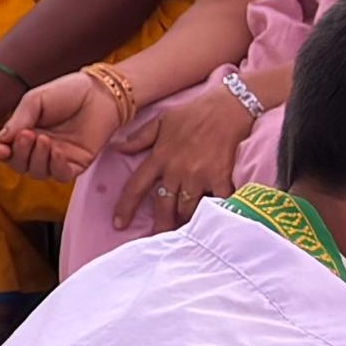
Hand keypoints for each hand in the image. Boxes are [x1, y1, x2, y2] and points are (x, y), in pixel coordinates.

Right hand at [0, 71, 121, 182]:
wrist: (100, 92)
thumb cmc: (67, 92)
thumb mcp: (35, 100)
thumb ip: (18, 120)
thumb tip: (1, 140)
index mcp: (25, 133)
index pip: (7, 151)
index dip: (1, 153)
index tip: (1, 149)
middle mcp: (39, 149)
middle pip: (20, 165)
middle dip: (20, 154)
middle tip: (27, 135)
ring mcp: (58, 158)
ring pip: (38, 172)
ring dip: (36, 159)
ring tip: (44, 139)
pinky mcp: (76, 164)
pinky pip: (61, 175)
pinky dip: (55, 166)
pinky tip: (56, 151)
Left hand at [116, 77, 249, 230]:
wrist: (228, 106)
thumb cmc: (194, 112)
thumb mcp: (161, 121)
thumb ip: (139, 138)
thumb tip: (117, 148)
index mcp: (159, 158)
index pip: (135, 187)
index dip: (125, 208)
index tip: (118, 224)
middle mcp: (176, 170)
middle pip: (163, 206)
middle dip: (160, 225)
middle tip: (159, 239)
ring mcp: (198, 175)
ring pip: (187, 209)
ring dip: (186, 221)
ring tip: (185, 231)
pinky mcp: (221, 177)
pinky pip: (216, 203)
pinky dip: (216, 213)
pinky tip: (214, 223)